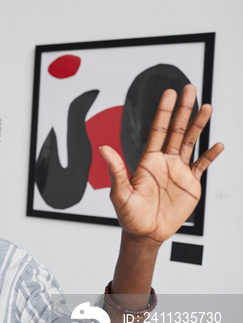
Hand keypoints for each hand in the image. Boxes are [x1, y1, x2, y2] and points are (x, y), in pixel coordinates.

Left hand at [100, 84, 223, 245]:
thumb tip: (103, 149)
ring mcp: (179, 171)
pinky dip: (211, 156)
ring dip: (199, 125)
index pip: (158, 130)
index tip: (170, 93)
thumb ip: (116, 170)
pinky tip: (218, 144)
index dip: (164, 111)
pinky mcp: (191, 185)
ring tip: (208, 107)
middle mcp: (164, 161)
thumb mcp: (119, 193)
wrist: (145, 234)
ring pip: (191, 143)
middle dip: (184, 109)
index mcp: (148, 160)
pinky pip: (202, 166)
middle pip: (177, 130)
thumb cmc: (129, 215)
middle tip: (190, 88)